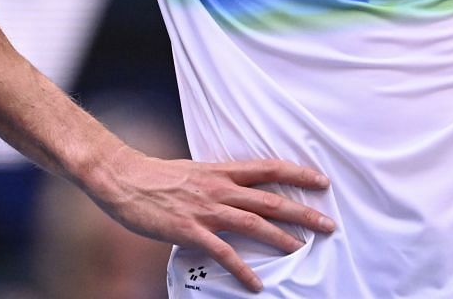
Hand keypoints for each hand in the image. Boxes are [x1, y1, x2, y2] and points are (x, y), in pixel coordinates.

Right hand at [86, 147, 335, 292]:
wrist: (124, 178)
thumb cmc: (157, 176)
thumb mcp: (196, 171)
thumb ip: (218, 181)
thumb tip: (236, 191)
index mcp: (223, 171)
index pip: (270, 168)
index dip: (298, 174)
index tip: (322, 180)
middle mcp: (221, 188)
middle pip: (271, 199)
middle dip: (303, 212)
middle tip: (329, 223)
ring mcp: (207, 209)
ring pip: (254, 223)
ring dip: (282, 238)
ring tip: (304, 249)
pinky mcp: (190, 229)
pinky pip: (223, 252)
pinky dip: (241, 268)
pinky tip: (256, 282)